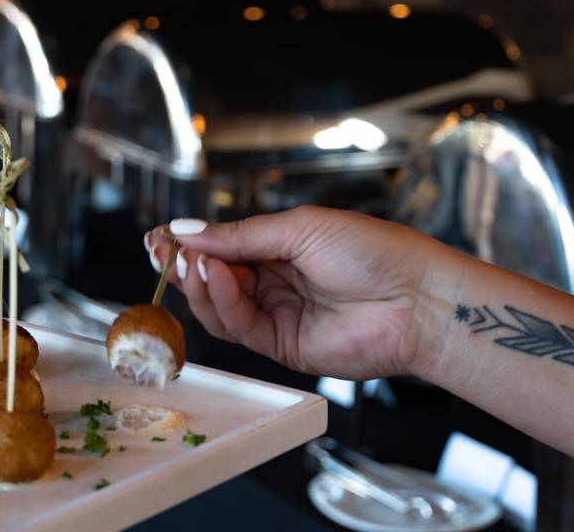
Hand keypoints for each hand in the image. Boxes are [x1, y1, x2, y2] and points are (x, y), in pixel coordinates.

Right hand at [146, 206, 447, 379]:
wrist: (417, 300)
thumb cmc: (371, 251)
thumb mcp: (298, 228)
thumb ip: (239, 236)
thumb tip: (185, 230)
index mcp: (277, 247)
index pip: (219, 248)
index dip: (187, 244)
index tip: (157, 237)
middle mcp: (272, 282)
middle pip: (210, 279)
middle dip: (183, 265)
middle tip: (161, 251)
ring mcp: (275, 315)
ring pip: (217, 307)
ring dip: (200, 284)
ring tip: (195, 262)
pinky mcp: (281, 346)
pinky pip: (238, 326)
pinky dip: (223, 302)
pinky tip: (220, 279)